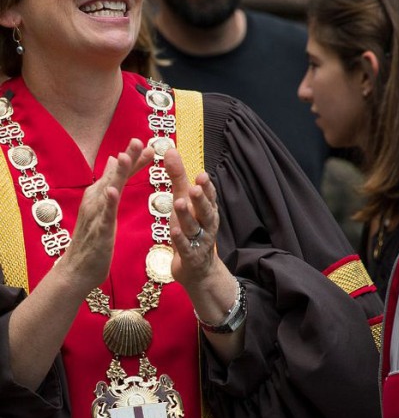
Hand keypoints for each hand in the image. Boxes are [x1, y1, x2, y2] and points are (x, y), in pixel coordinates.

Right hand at [62, 138, 151, 294]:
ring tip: (124, 157)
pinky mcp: (98, 231)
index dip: (134, 160)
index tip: (149, 146)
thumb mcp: (103, 207)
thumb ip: (110, 183)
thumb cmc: (93, 238)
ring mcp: (95, 214)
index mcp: (100, 195)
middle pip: (114, 176)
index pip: (120, 173)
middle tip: (138, 140)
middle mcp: (95, 200)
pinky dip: (107, 203)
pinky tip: (112, 191)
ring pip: (107, 190)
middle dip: (126, 159)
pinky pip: (103, 215)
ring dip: (116, 174)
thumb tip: (113, 159)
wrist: (79, 268)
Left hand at [163, 146, 219, 285]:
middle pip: (205, 211)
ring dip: (187, 216)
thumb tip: (170, 149)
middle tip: (194, 188)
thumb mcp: (184, 202)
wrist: (197, 268)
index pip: (209, 196)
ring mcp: (200, 242)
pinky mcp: (190, 257)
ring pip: (194, 228)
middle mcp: (206, 225)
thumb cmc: (190, 230)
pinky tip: (172, 231)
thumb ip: (178, 177)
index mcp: (207, 210)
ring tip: (178, 204)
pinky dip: (180, 240)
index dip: (207, 187)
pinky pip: (185, 247)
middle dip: (201, 200)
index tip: (201, 175)